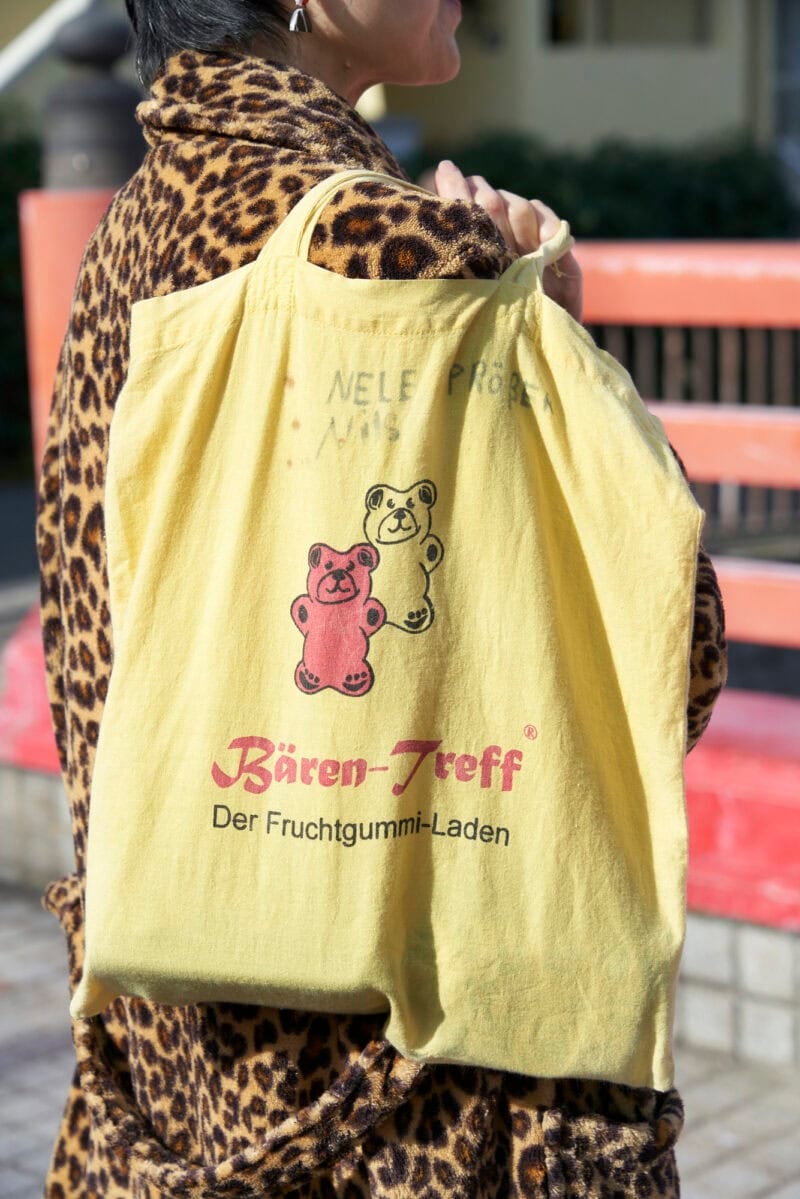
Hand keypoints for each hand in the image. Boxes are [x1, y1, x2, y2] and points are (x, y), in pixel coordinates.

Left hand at [433, 160, 582, 323]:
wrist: (535, 356)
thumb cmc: (493, 335)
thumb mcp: (468, 293)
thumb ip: (458, 251)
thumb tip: (438, 204)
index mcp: (473, 252)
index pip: (461, 206)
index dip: (454, 187)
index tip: (445, 169)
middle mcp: (499, 243)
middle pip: (490, 199)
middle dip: (486, 202)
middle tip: (485, 211)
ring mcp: (528, 244)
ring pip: (517, 205)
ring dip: (517, 219)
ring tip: (519, 248)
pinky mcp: (556, 249)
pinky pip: (546, 216)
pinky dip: (545, 224)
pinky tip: (544, 241)